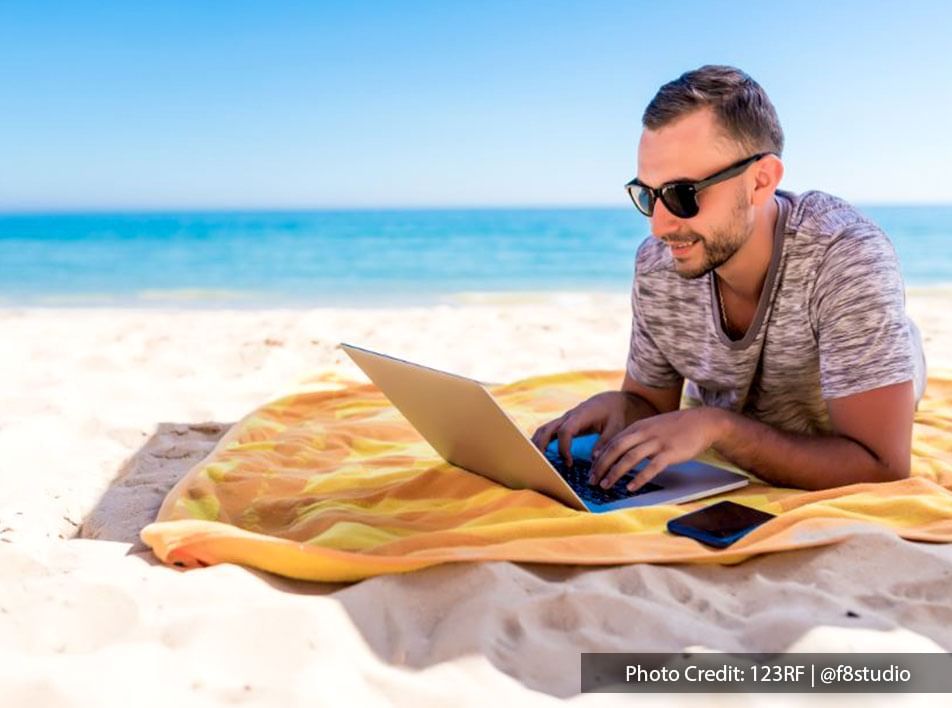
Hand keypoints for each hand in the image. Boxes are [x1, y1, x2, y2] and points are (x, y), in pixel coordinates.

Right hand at [530, 391, 633, 466]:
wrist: (614, 400)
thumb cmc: (616, 414)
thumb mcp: (616, 428)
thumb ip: (605, 443)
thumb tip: (594, 459)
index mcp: (581, 415)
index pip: (565, 431)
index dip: (563, 448)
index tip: (569, 463)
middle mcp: (569, 416)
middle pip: (547, 429)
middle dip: (541, 446)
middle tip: (542, 465)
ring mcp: (565, 419)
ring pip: (544, 429)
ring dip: (537, 444)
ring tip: (536, 462)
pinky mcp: (565, 423)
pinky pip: (548, 431)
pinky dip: (541, 441)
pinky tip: (540, 455)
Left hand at [589, 408, 723, 491]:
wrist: (702, 422)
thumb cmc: (676, 428)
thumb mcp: (652, 427)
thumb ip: (636, 437)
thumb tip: (618, 451)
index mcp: (638, 427)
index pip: (612, 443)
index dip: (599, 458)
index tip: (591, 471)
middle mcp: (644, 433)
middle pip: (616, 449)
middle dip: (601, 466)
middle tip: (592, 481)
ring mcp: (657, 442)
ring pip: (629, 458)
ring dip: (615, 473)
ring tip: (605, 485)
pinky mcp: (670, 453)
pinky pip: (651, 468)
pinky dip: (639, 479)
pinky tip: (630, 487)